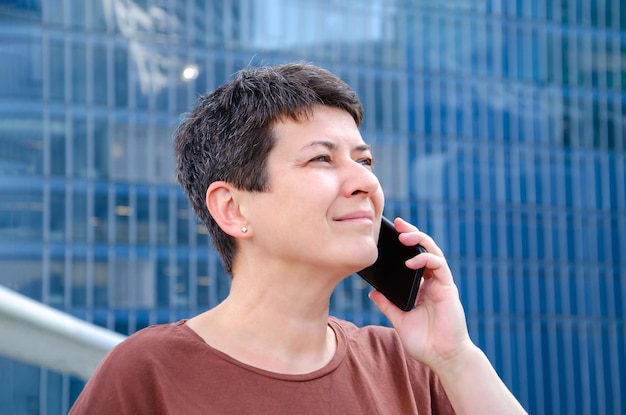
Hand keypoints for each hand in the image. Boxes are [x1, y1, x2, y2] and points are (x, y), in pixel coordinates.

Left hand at [368, 217, 473, 371]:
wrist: (443, 357)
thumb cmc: (424, 342)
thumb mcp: (399, 320)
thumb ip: (388, 304)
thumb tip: (372, 291)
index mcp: (421, 287)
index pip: (412, 258)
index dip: (404, 245)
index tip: (388, 233)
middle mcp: (432, 282)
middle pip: (423, 249)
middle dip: (411, 233)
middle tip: (397, 223)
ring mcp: (441, 284)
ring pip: (433, 252)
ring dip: (419, 240)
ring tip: (403, 236)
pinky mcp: (448, 289)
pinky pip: (439, 266)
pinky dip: (426, 260)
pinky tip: (412, 261)